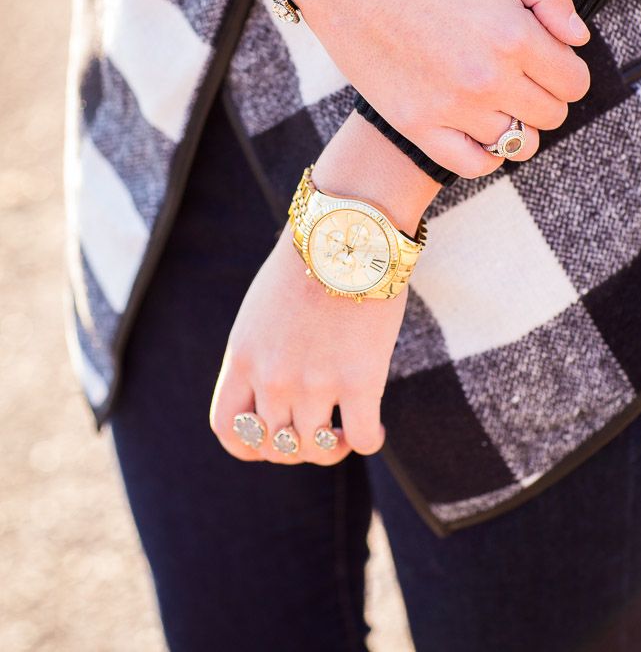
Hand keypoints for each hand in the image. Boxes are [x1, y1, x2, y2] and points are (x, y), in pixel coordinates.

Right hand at [199, 0, 590, 177]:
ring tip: (497, 99)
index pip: (574, 81)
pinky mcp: (416, 125)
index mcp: (514, 35)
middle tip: (522, 75)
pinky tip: (478, 130)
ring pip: (518, 144)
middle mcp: (488, 79)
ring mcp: (451, 108)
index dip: (568, 69)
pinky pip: (473, 165)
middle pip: (551, 115)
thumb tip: (577, 38)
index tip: (548, 57)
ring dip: (518, 124)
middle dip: (546, 95)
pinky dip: (486, 154)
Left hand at [209, 111, 438, 463]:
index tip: (270, 441)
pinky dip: (368, 441)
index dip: (249, 446)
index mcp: (242, 358)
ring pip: (317, 448)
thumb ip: (260, 354)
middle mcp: (272, 378)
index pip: (228, 430)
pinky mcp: (360, 381)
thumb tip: (273, 392)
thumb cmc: (308, 262)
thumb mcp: (261, 311)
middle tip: (317, 433)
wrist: (345, 230)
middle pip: (276, 445)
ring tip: (344, 434)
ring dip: (332, 448)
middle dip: (295, 448)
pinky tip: (374, 428)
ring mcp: (315, 384)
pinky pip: (361, 438)